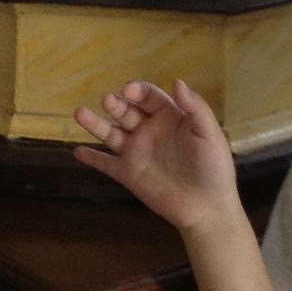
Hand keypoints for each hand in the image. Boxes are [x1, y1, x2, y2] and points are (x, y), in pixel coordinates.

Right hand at [73, 78, 237, 231]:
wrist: (208, 209)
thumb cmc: (214, 169)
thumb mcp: (209, 135)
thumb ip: (196, 108)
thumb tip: (177, 81)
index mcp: (168, 117)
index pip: (147, 96)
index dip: (137, 90)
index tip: (128, 91)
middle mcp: (148, 130)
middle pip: (126, 111)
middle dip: (115, 104)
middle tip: (108, 101)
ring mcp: (136, 152)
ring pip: (110, 133)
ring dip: (95, 123)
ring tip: (80, 114)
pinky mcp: (129, 175)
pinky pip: (106, 164)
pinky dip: (91, 158)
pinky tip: (77, 152)